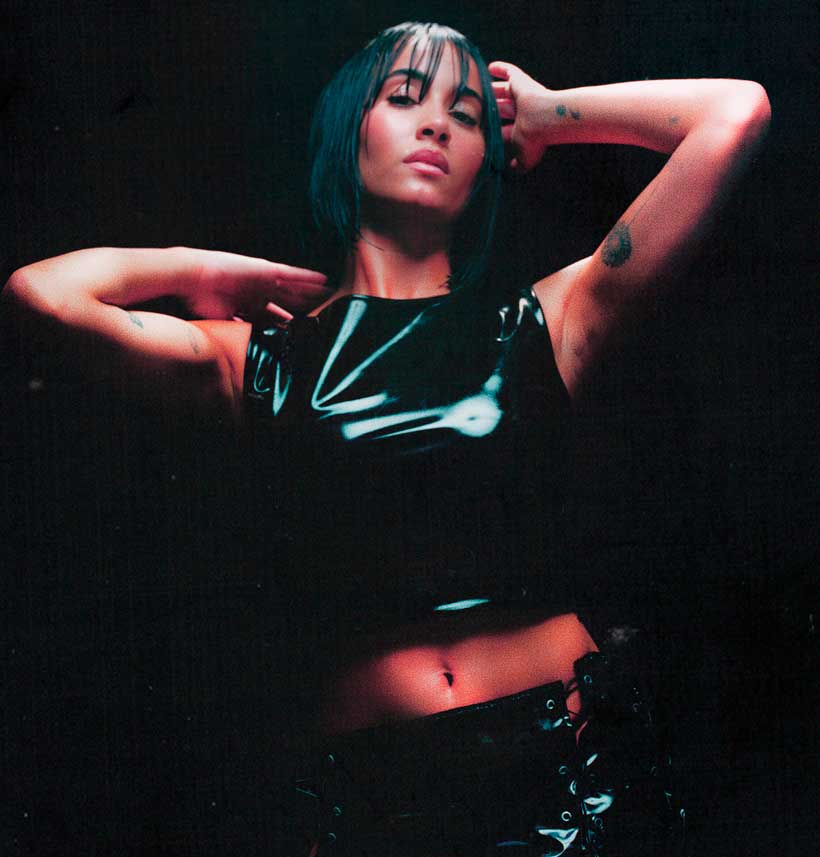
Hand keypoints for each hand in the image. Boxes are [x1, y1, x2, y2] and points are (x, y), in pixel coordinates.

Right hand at [187, 250, 330, 323]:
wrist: (194, 278)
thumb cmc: (202, 302)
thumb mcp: (225, 322)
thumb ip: (240, 333)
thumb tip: (251, 351)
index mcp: (250, 306)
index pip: (275, 319)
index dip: (290, 327)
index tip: (303, 337)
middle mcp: (259, 293)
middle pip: (289, 302)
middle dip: (306, 309)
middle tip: (326, 317)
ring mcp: (263, 280)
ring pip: (295, 288)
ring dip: (313, 292)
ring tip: (332, 296)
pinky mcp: (266, 269)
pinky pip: (292, 274)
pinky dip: (307, 277)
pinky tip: (323, 280)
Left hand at [489, 61, 552, 172]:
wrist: (545, 119)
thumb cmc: (534, 139)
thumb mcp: (525, 157)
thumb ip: (518, 164)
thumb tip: (512, 168)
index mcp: (521, 130)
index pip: (504, 130)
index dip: (494, 132)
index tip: (481, 133)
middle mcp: (522, 112)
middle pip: (502, 109)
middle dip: (491, 110)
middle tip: (475, 109)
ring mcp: (522, 96)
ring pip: (504, 92)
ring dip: (493, 91)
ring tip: (478, 88)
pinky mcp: (521, 82)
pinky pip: (510, 72)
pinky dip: (501, 69)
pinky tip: (490, 67)